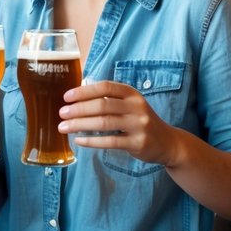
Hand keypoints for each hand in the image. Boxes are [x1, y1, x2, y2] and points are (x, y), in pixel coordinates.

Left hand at [57, 81, 180, 166]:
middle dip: (78, 109)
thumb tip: (78, 99)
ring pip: (104, 123)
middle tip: (62, 114)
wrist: (168, 142)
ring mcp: (139, 125)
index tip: (67, 97)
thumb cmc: (141, 121)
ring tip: (64, 128)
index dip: (85, 91)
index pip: (105, 87)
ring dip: (80, 125)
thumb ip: (111, 100)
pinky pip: (110, 141)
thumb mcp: (131, 105)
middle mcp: (136, 107)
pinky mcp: (138, 143)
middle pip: (102, 106)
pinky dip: (92, 141)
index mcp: (132, 94)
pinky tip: (79, 140)